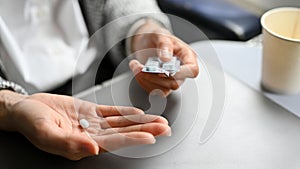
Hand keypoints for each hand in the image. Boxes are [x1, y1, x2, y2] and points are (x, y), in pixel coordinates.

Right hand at [0, 91, 169, 159]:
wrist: (24, 108)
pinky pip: (111, 112)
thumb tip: (92, 149)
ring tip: (159, 121)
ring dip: (140, 121)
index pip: (114, 142)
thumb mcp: (45, 133)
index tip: (151, 137)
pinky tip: (138, 113)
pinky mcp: (89, 111)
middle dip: (145, 130)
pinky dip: (125, 112)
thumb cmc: (31, 122)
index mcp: (82, 144)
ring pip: (121, 123)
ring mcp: (92, 123)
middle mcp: (91, 135)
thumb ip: (69, 143)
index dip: (132, 139)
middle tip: (164, 128)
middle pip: (124, 133)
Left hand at [129, 19, 198, 95]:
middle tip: (142, 67)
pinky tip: (137, 71)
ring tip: (136, 66)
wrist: (148, 42)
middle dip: (155, 76)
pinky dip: (143, 82)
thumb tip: (166, 60)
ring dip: (146, 80)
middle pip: (174, 83)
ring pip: (163, 90)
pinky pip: (153, 91)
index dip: (180, 73)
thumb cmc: (158, 38)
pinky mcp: (160, 85)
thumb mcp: (161, 35)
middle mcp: (181, 71)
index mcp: (187, 57)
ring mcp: (171, 80)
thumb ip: (164, 45)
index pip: (192, 71)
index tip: (165, 69)